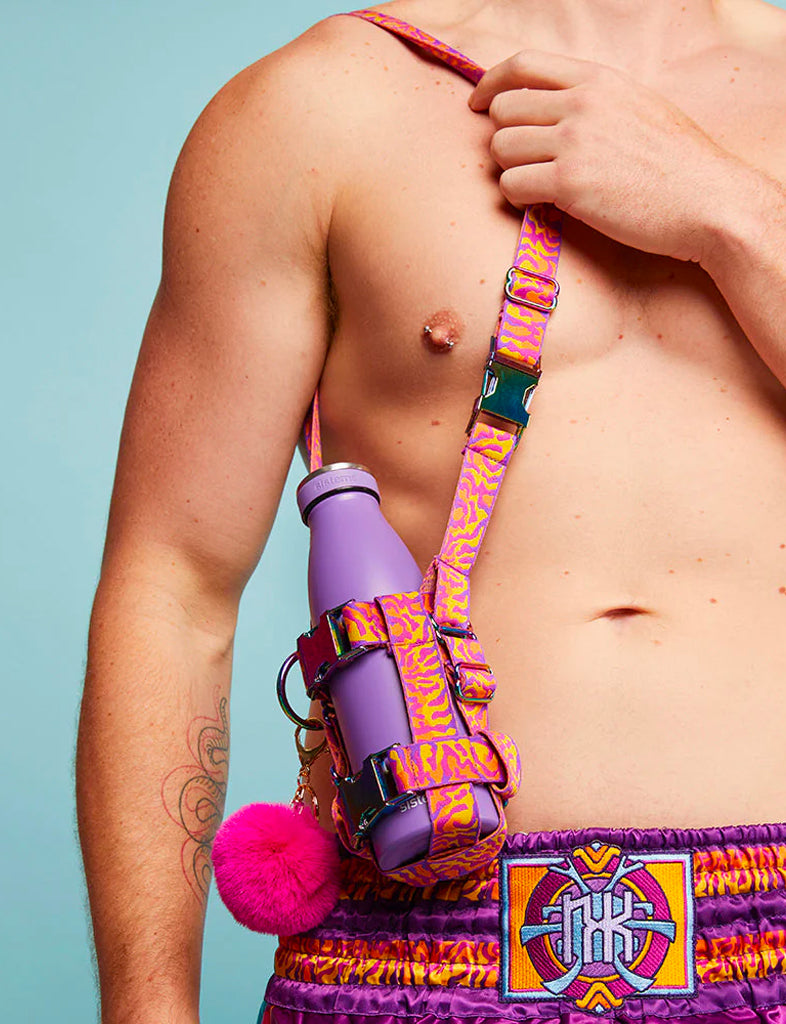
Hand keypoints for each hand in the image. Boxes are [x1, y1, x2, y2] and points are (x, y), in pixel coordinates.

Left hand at [469, 51, 741, 262]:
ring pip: (500, 150)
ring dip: (510, 171)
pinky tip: (542, 204)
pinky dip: (517, 198)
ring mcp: (574, 142)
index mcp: (597, 80)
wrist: (709, 201)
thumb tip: (550, 111)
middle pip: (503, 111)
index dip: (491, 85)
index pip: (522, 65)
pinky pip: (510, 186)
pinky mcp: (569, 183)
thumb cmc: (679, 164)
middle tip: (523, 163)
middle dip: (503, 139)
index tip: (479, 104)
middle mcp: (581, 104)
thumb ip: (593, 102)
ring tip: (538, 187)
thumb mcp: (638, 108)